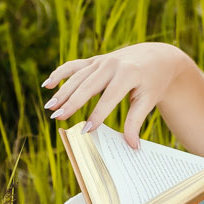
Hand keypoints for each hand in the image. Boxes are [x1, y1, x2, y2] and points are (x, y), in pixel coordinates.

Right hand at [42, 43, 192, 144]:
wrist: (157, 58)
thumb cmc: (153, 82)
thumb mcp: (149, 100)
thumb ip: (136, 121)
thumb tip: (131, 146)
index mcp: (128, 74)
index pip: (109, 98)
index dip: (97, 115)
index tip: (86, 130)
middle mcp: (112, 65)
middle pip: (88, 86)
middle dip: (72, 102)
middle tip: (58, 117)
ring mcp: (101, 60)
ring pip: (77, 77)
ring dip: (62, 92)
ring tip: (50, 107)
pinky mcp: (95, 60)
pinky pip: (74, 66)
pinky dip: (60, 73)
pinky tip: (47, 85)